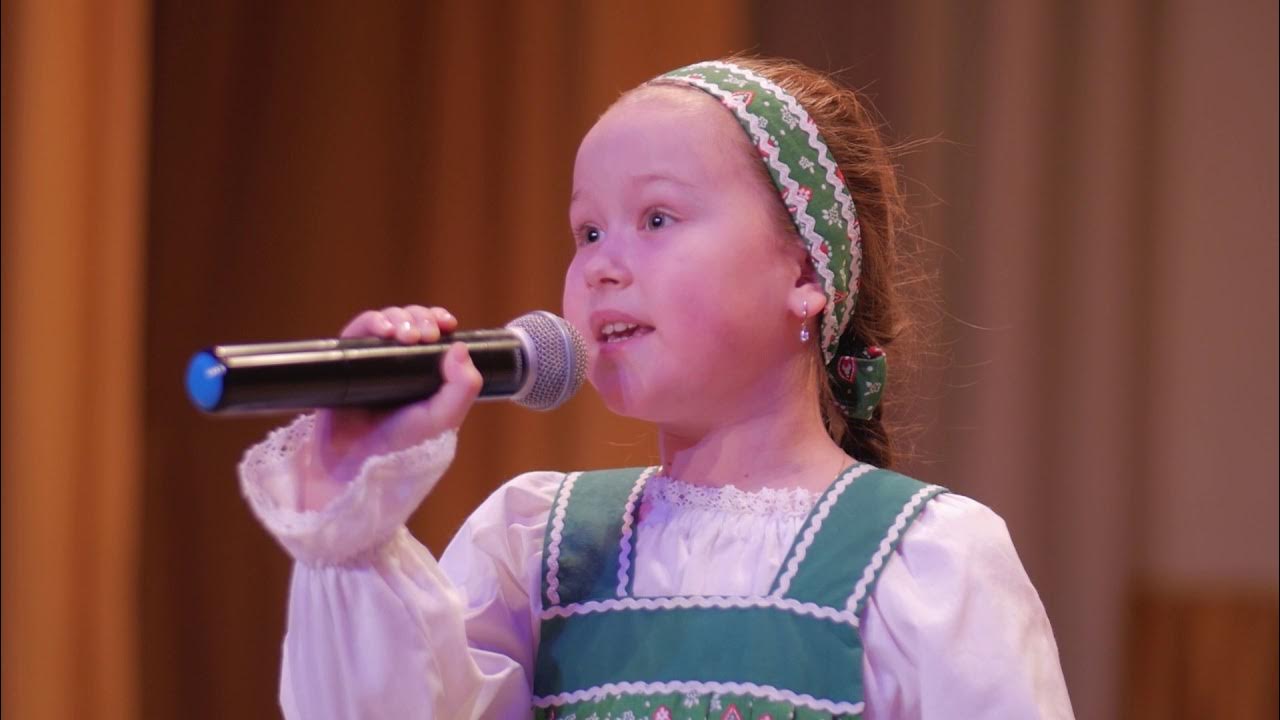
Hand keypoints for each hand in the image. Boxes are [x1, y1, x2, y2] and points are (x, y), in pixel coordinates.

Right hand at [304, 305, 481, 507]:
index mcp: (425, 375)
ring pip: (386, 322)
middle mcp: (398, 366)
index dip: (438, 321)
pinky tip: (383, 330)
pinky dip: (371, 322)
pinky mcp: (347, 363)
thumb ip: (463, 388)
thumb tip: (460, 346)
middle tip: (425, 334)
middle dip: (420, 318)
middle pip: (410, 323)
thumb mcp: (443, 420)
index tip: (447, 323)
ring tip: (404, 333)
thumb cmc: (402, 449)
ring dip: (398, 317)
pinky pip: (356, 332)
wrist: (358, 468)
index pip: (433, 335)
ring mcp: (371, 363)